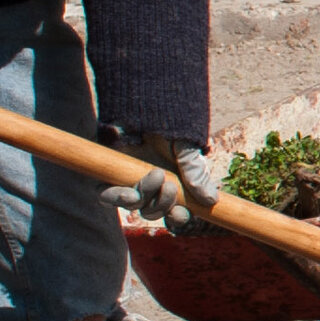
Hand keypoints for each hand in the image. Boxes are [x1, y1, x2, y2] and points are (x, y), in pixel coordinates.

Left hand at [99, 129, 218, 228]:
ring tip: (155, 175)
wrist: (146, 103)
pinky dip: (117, 197)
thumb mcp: (187, 150)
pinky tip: (129, 192)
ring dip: (145, 198)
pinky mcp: (108, 173)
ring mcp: (128, 180)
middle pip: (152, 211)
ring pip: (134, 205)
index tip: (181, 214)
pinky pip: (107, 195)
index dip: (177, 217)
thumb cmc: (169, 125)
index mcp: (171, 183)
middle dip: (162, 204)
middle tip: (169, 186)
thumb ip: (197, 174)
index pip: (174, 210)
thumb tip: (211, 200)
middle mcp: (149, 185)